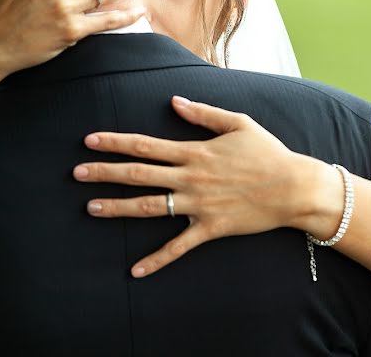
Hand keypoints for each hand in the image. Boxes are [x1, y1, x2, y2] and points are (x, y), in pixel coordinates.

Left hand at [73, 96, 337, 277]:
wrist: (294, 188)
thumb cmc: (268, 152)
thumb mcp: (237, 123)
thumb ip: (203, 113)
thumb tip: (173, 101)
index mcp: (195, 151)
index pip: (146, 146)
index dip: (116, 142)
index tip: (89, 140)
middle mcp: (191, 178)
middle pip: (139, 174)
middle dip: (105, 172)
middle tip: (76, 172)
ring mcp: (198, 204)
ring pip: (150, 206)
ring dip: (118, 207)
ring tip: (89, 208)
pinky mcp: (210, 228)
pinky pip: (178, 246)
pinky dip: (157, 259)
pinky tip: (135, 270)